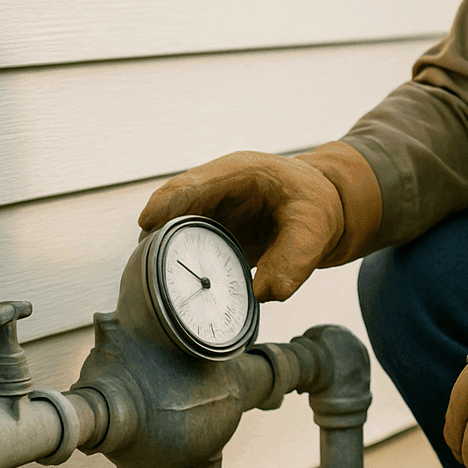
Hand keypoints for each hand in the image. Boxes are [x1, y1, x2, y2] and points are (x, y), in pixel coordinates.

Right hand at [138, 150, 343, 301]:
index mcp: (239, 173)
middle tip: (144, 261)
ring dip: (163, 247)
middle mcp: (217, 188)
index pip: (194, 184)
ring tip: (151, 276)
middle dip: (157, 229)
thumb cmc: (316, 205)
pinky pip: (187, 242)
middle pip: (174, 204)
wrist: (323, 206)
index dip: (168, 202)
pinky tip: (174, 283)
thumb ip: (294, 259)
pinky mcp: (212, 230)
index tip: (148, 222)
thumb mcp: (315, 228)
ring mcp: (212, 209)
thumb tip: (263, 294)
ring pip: (175, 224)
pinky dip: (179, 259)